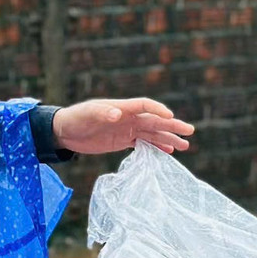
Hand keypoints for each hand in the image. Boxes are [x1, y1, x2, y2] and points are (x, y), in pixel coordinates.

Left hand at [53, 98, 193, 155]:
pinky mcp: (123, 140)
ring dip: (168, 138)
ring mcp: (127, 129)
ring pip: (153, 133)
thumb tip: (118, 114)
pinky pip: (143, 143)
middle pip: (155, 120)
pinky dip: (156, 146)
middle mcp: (128, 117)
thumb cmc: (76, 118)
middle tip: (190, 131)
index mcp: (123, 107)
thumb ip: (104, 113)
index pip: (145, 106)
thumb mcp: (89, 114)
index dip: (158, 110)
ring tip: (185, 145)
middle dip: (172, 126)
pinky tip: (168, 151)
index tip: (170, 116)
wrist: (66, 131)